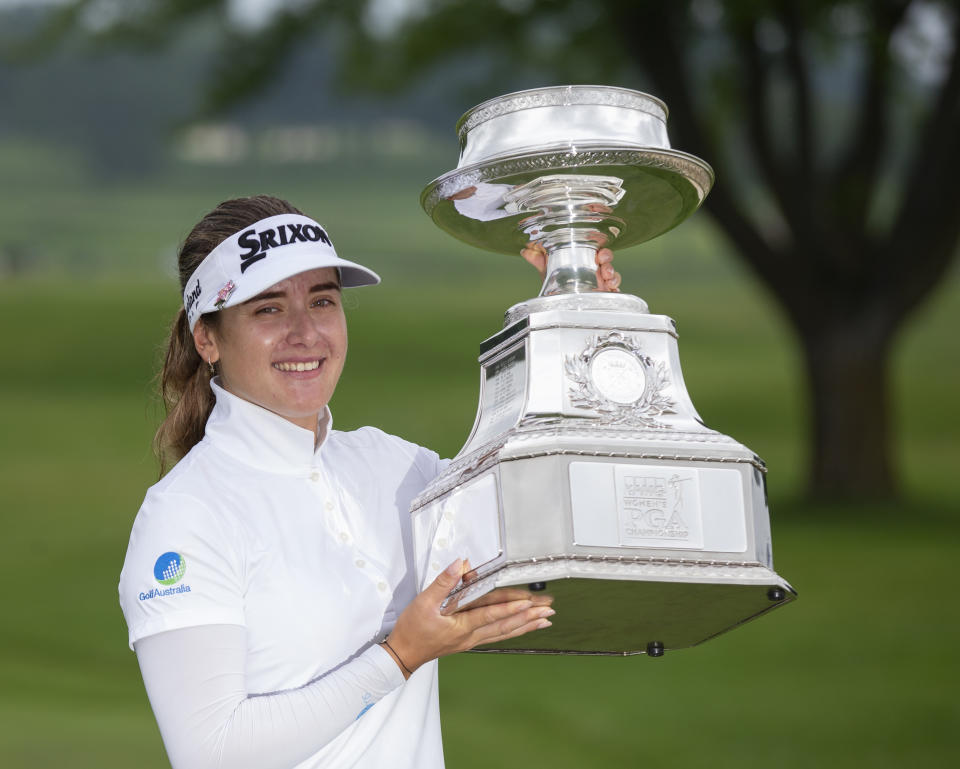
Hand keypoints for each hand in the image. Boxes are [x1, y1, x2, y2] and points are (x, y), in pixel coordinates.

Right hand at [382, 559, 554, 677]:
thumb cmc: (413, 630)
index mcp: (461, 626)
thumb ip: (444, 582)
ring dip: (526, 625)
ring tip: (545, 620)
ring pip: (505, 633)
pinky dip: (514, 631)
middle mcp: (471, 635)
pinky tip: (523, 628)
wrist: (404, 654)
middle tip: (549, 610)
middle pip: (505, 625)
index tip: (529, 602)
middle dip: (528, 617)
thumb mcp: (423, 602)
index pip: (491, 614)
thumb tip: (461, 564)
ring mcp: (472, 640)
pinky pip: (497, 636)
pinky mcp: (470, 641)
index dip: (511, 607)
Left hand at [520, 243, 620, 291]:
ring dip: (612, 274)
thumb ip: (538, 261)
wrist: (561, 308)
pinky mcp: (604, 296)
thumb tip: (525, 250)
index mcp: (584, 263)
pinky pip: (615, 290)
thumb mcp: (547, 273)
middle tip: (603, 263)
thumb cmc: (558, 288)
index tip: (600, 253)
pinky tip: (610, 288)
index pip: (596, 252)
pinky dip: (614, 288)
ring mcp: (601, 284)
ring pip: (613, 275)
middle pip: (607, 261)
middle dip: (608, 260)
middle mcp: (595, 272)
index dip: (601, 251)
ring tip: (606, 277)